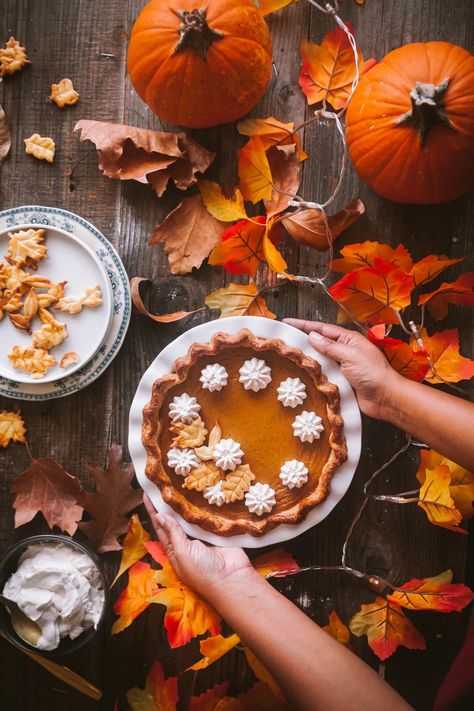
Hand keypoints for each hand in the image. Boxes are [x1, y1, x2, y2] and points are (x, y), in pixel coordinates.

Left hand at [144, 495, 256, 602]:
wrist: (232, 577)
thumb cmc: (202, 571)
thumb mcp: (182, 553)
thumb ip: (173, 533)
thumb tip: (160, 515)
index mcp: (174, 550)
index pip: (160, 527)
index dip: (153, 511)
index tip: (146, 494)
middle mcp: (186, 541)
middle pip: (174, 519)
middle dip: (168, 504)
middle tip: (162, 484)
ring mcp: (201, 535)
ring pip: (190, 516)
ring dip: (185, 503)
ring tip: (177, 484)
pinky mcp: (215, 530)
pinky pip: (206, 516)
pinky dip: (202, 506)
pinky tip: (198, 493)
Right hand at [284, 319, 398, 419]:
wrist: (385, 398)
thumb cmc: (373, 373)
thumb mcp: (350, 354)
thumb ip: (330, 346)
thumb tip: (312, 336)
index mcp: (348, 339)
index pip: (322, 328)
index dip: (304, 325)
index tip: (287, 321)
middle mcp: (344, 351)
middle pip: (319, 343)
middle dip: (302, 340)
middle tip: (283, 338)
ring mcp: (342, 366)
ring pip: (319, 359)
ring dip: (306, 358)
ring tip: (288, 356)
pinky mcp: (340, 381)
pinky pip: (323, 374)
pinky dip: (313, 374)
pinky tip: (302, 374)